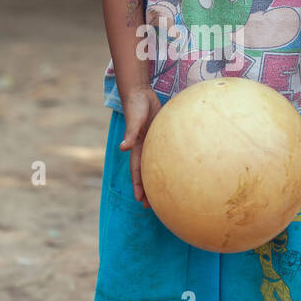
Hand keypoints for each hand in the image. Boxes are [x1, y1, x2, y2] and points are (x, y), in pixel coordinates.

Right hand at [119, 87, 163, 206]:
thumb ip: (130, 133)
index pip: (137, 171)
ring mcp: (153, 143)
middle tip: (152, 207)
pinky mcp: (162, 136)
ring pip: (156, 165)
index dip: (138, 186)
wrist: (141, 93)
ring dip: (158, 179)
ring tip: (165, 193)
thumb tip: (123, 148)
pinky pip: (165, 153)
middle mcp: (144, 148)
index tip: (140, 201)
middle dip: (148, 189)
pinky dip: (167, 163)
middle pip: (146, 172)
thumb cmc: (136, 105)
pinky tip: (177, 169)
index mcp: (137, 147)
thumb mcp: (134, 119)